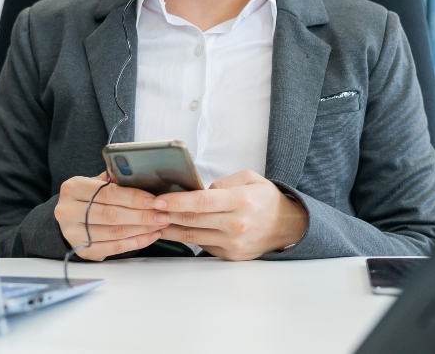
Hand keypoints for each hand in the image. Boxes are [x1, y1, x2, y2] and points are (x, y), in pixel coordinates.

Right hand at [54, 172, 168, 260]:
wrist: (69, 220)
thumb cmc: (88, 198)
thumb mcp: (95, 183)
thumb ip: (114, 180)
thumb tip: (141, 175)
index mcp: (73, 188)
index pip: (107, 193)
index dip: (133, 197)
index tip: (154, 200)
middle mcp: (68, 211)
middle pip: (111, 215)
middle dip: (141, 215)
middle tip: (163, 214)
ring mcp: (73, 234)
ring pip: (114, 233)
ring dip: (142, 229)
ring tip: (160, 224)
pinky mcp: (83, 251)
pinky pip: (114, 248)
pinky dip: (135, 242)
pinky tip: (150, 236)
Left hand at [154, 170, 308, 260]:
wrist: (287, 227)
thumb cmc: (266, 199)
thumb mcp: (249, 178)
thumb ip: (223, 183)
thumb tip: (198, 191)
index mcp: (241, 201)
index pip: (202, 202)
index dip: (176, 201)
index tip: (158, 199)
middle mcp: (236, 224)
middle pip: (192, 219)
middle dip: (166, 214)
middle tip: (147, 208)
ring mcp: (232, 243)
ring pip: (191, 235)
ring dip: (169, 228)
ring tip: (152, 220)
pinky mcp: (229, 255)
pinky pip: (201, 244)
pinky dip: (185, 237)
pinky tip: (172, 229)